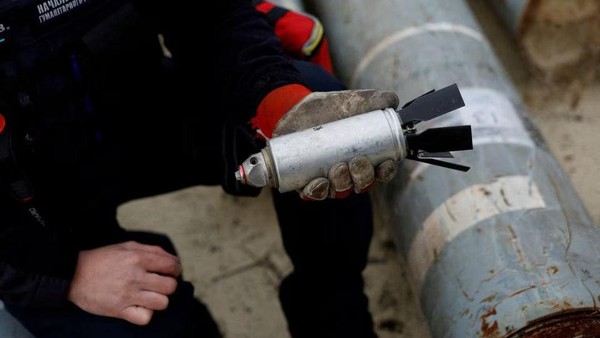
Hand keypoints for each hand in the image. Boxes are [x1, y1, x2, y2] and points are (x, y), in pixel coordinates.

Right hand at [67, 241, 181, 325]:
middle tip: (160, 284)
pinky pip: (145, 318)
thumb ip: (151, 250)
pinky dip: (146, 314)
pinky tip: (140, 307)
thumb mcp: (126, 246)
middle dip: (169, 285)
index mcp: (137, 258)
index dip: (175, 269)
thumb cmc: (102, 259)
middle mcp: (135, 277)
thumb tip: (173, 260)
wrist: (73, 276)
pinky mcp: (119, 310)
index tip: (171, 272)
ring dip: (159, 300)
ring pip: (162, 303)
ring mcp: (127, 295)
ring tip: (150, 296)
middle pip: (170, 286)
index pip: (171, 265)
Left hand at [273, 89, 399, 199]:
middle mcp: (349, 173)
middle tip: (357, 162)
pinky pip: (312, 194)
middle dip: (363, 178)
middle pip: (362, 184)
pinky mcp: (305, 181)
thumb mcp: (352, 101)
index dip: (386, 172)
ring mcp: (328, 179)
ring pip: (339, 191)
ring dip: (342, 184)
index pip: (381, 171)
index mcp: (366, 157)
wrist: (297, 107)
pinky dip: (316, 192)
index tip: (384, 164)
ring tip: (338, 168)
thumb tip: (393, 101)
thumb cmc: (330, 107)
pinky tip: (319, 182)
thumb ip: (374, 99)